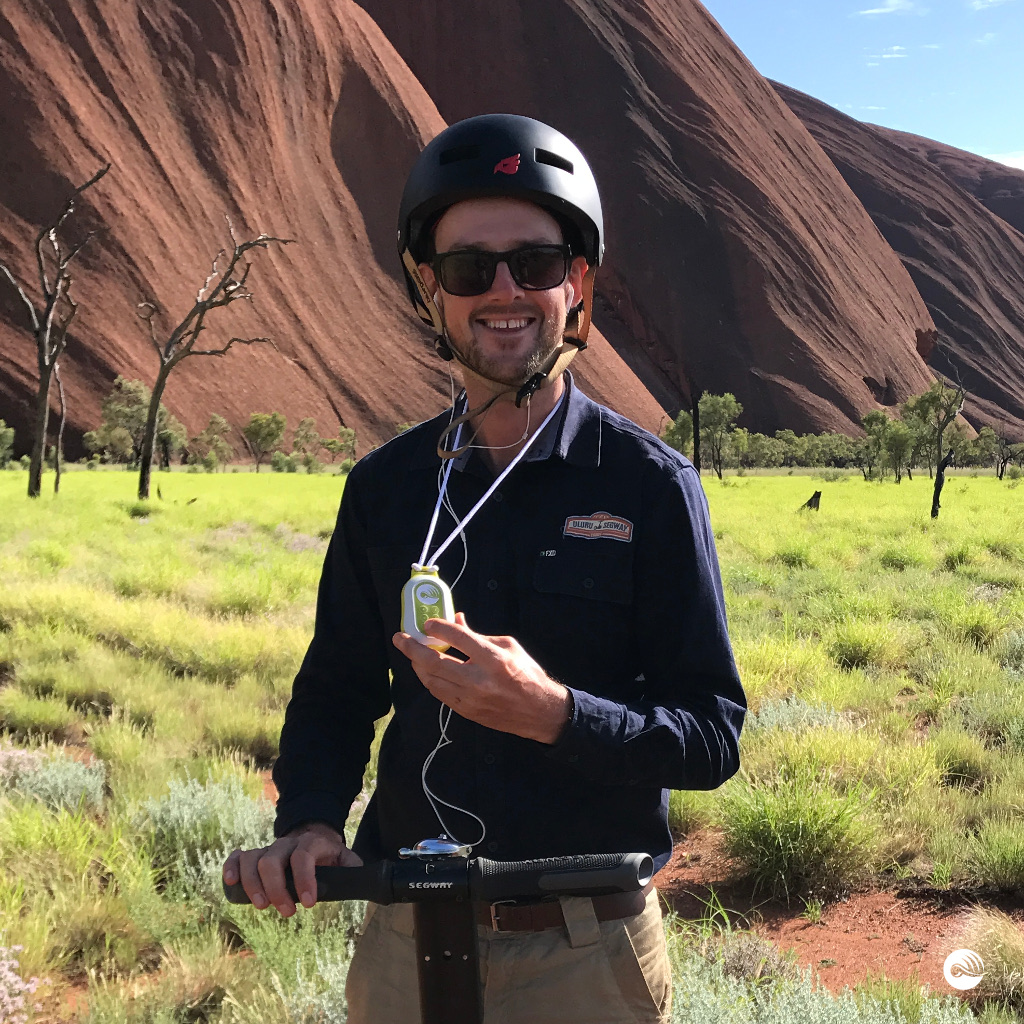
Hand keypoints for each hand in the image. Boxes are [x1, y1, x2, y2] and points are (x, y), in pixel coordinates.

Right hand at [222, 821, 360, 916]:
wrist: (311, 837)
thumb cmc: (327, 856)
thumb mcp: (344, 858)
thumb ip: (352, 868)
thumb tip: (360, 884)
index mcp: (310, 843)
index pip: (302, 856)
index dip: (304, 880)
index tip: (308, 904)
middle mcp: (286, 844)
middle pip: (272, 860)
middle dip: (277, 888)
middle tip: (287, 912)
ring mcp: (268, 849)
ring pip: (252, 858)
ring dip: (253, 883)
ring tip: (261, 906)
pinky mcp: (253, 856)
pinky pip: (237, 857)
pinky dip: (231, 868)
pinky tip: (230, 883)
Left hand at [392, 612, 571, 743]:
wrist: (539, 711)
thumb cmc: (526, 673)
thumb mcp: (508, 646)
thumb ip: (478, 635)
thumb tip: (456, 620)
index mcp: (493, 659)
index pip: (458, 638)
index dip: (438, 628)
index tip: (427, 623)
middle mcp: (479, 680)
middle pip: (434, 662)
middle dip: (412, 648)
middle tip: (400, 638)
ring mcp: (470, 699)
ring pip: (431, 680)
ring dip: (417, 665)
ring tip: (412, 653)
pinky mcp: (466, 711)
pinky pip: (439, 694)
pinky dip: (430, 680)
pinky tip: (426, 670)